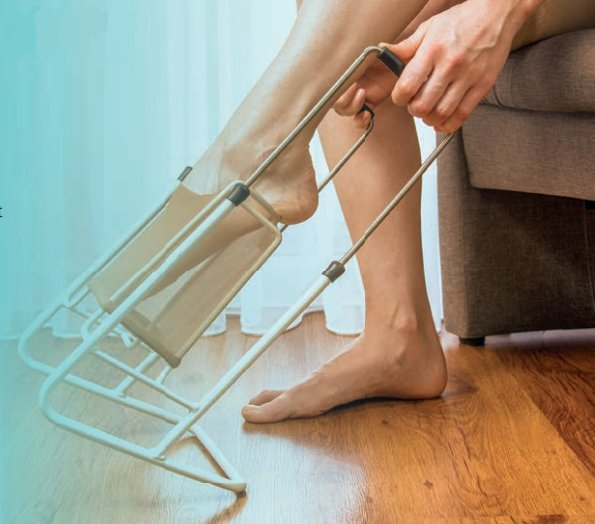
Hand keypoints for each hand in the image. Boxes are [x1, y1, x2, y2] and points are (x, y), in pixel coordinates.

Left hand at [335, 0, 537, 131]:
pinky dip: (449, 124)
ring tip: (428, 112)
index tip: (401, 97)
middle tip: (415, 105)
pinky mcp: (483, 85)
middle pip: (423, 105)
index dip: (399, 98)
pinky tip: (442, 121)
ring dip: (429, 119)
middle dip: (413, 110)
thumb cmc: (461, 20)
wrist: (497, 13)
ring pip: (442, 113)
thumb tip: (383, 51)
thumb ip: (406, 46)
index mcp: (433, 50)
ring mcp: (468, 76)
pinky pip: (463, 114)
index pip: (407, 86)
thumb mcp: (429, 27)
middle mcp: (450, 65)